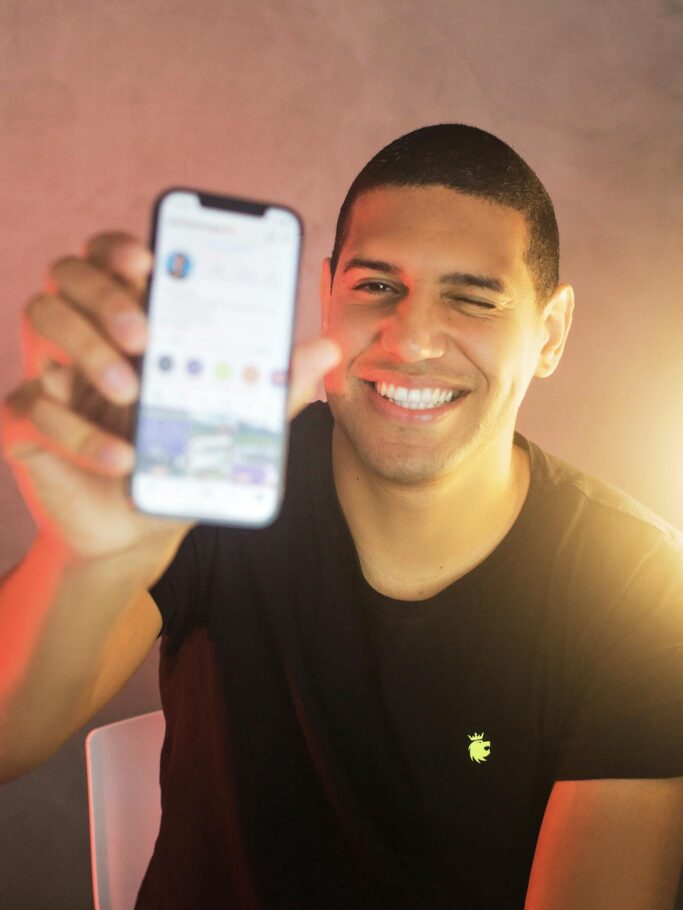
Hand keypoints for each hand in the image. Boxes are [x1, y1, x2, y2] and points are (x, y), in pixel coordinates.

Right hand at [1, 232, 340, 563]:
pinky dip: (77, 434)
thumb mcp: (228, 426)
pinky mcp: (22, 423)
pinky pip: (28, 407)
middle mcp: (82, 335)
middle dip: (104, 294)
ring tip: (132, 392)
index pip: (111, 254)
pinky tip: (122, 462)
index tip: (151, 258)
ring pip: (38, 316)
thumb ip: (270, 388)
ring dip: (85, 349)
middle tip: (145, 335)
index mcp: (130, 321)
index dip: (121, 245)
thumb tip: (325, 349)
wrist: (135, 531)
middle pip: (67, 271)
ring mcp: (45, 373)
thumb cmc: (179, 462)